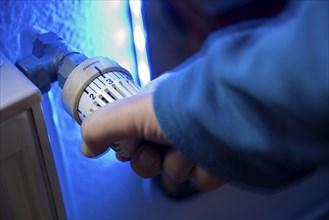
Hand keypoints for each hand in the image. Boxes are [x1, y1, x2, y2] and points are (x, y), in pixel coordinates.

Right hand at [81, 82, 223, 191]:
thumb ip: (101, 127)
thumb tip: (86, 146)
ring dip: (179, 163)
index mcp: (159, 105)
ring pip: (177, 169)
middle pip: (152, 158)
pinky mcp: (220, 156)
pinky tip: (209, 155)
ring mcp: (200, 139)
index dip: (129, 147)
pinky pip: (202, 177)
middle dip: (150, 162)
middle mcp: (179, 121)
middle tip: (155, 153)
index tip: (130, 149)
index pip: (133, 133)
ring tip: (189, 146)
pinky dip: (203, 170)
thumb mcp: (131, 112)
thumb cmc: (183, 107)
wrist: (233, 117)